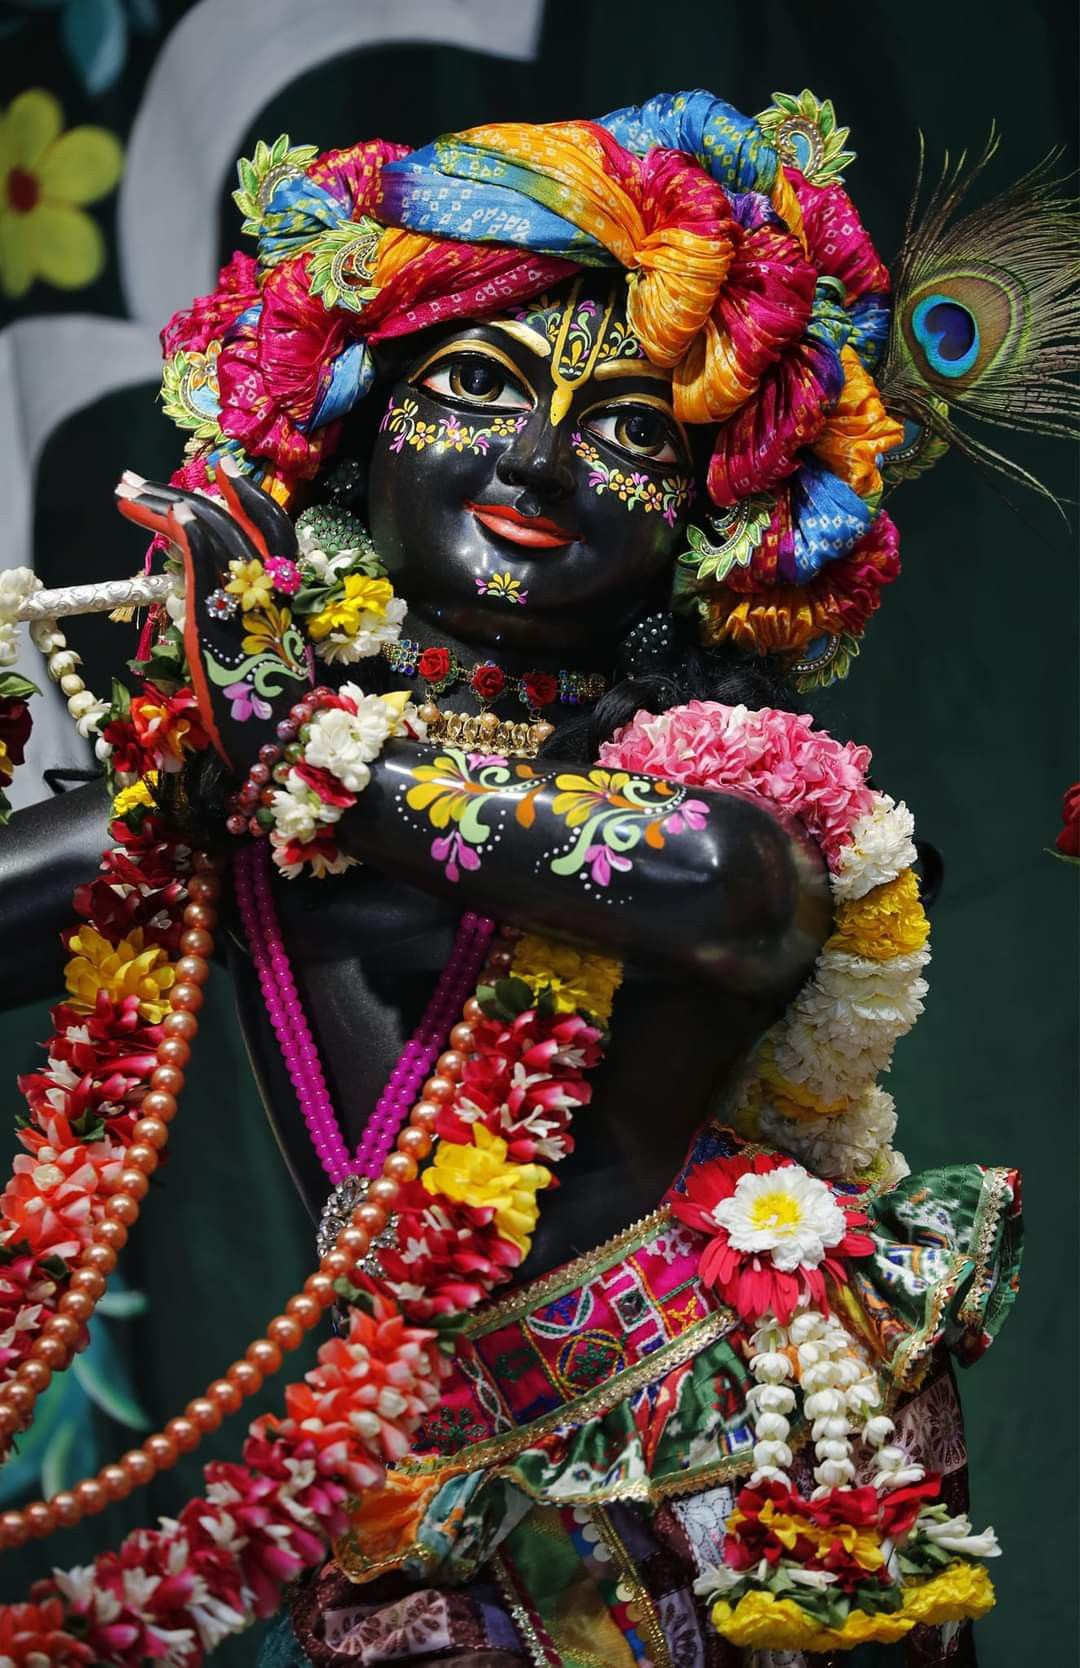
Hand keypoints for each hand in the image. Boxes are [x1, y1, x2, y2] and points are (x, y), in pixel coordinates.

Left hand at [115, 460, 311, 774]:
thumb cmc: (274, 716)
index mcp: (285, 598)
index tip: (223, 471)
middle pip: (236, 517)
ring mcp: (248, 593)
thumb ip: (240, 625)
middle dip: (182, 492)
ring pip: (210, 525)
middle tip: (140, 478)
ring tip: (124, 489)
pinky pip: (201, 550)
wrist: (285, 739)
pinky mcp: (219, 607)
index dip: (249, 497)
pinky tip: (156, 511)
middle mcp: (272, 587)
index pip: (273, 530)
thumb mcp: (261, 660)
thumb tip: (203, 608)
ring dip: (162, 501)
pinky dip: (181, 524)